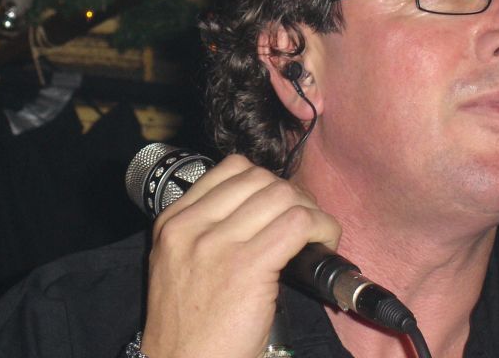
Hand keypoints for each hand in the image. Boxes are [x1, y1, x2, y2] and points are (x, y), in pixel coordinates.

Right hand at [140, 154, 340, 357]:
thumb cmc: (187, 329)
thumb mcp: (175, 266)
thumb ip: (202, 233)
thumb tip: (258, 213)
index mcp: (173, 222)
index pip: (230, 169)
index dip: (267, 181)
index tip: (282, 204)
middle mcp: (191, 227)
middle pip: (259, 178)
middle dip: (293, 194)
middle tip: (306, 221)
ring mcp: (217, 245)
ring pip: (281, 196)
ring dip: (311, 211)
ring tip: (318, 234)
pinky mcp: (247, 267)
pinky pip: (297, 224)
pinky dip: (321, 227)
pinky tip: (325, 242)